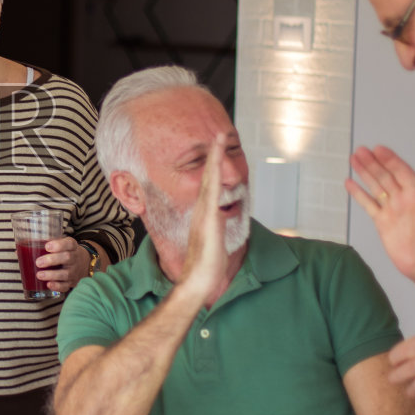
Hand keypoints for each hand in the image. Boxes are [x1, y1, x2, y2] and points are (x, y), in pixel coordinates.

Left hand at [35, 236, 92, 291]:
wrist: (85, 264)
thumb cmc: (69, 252)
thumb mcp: (65, 244)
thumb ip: (52, 243)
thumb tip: (33, 242)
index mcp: (73, 247)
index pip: (69, 244)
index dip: (59, 245)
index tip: (47, 246)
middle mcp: (75, 259)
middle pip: (67, 258)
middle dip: (52, 260)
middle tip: (38, 262)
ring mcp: (74, 272)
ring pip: (65, 274)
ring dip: (51, 275)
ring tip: (39, 275)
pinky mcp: (72, 283)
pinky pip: (65, 286)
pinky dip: (57, 286)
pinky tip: (48, 284)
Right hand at [174, 136, 227, 305]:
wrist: (195, 281)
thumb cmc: (204, 268)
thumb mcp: (212, 244)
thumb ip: (214, 232)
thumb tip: (218, 224)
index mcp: (203, 215)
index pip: (209, 187)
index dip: (212, 168)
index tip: (217, 150)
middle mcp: (202, 210)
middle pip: (208, 176)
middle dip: (213, 154)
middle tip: (219, 133)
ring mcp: (204, 212)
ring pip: (209, 178)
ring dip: (214, 156)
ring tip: (220, 136)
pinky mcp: (208, 216)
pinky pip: (212, 189)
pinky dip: (213, 172)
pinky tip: (217, 161)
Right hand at [345, 146, 414, 284]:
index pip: (402, 173)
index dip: (390, 160)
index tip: (378, 149)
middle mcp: (404, 200)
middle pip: (385, 176)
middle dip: (373, 163)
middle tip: (360, 150)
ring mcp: (392, 210)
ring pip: (375, 187)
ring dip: (365, 173)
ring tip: (353, 159)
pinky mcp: (382, 223)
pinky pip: (368, 205)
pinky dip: (358, 194)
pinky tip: (350, 184)